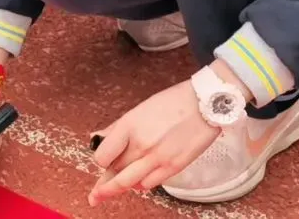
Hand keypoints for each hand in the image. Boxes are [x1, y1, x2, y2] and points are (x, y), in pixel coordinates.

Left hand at [87, 77, 220, 203]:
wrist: (204, 104)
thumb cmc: (172, 102)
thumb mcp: (138, 110)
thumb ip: (117, 128)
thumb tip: (97, 136)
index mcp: (129, 126)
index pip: (102, 156)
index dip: (100, 161)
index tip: (100, 161)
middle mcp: (141, 144)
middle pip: (114, 172)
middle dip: (104, 183)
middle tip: (95, 195)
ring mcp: (157, 158)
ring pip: (129, 183)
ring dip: (118, 188)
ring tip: (107, 193)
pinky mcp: (173, 167)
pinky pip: (148, 185)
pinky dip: (139, 185)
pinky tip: (136, 183)